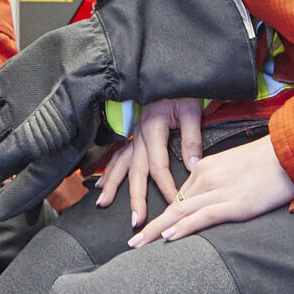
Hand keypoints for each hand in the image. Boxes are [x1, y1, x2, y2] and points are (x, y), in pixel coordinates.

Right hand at [95, 98, 203, 226]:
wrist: (171, 72)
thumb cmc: (183, 91)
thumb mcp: (192, 110)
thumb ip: (192, 138)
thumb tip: (193, 166)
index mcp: (153, 129)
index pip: (159, 166)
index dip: (167, 188)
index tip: (175, 205)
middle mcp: (139, 135)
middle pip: (136, 171)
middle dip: (135, 197)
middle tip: (136, 221)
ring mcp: (134, 135)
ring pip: (120, 164)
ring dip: (112, 185)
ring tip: (103, 204)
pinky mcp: (134, 134)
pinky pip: (118, 156)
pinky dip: (108, 171)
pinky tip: (100, 184)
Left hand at [129, 136, 293, 247]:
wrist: (290, 153)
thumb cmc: (268, 161)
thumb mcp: (234, 166)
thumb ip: (217, 180)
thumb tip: (208, 199)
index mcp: (205, 167)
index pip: (179, 195)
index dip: (164, 215)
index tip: (151, 229)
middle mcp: (206, 177)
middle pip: (173, 205)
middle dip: (151, 226)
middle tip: (132, 242)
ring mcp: (219, 191)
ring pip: (181, 212)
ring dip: (158, 230)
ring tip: (139, 245)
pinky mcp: (234, 203)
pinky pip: (202, 216)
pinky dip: (184, 227)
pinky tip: (169, 237)